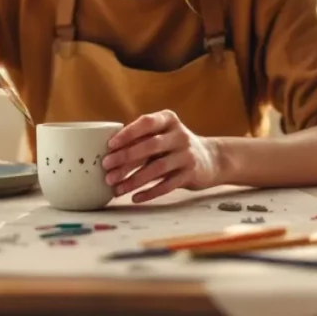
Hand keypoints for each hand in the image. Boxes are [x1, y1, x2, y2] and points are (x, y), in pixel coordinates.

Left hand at [101, 110, 220, 202]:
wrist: (211, 159)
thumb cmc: (174, 146)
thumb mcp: (162, 134)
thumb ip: (141, 138)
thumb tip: (108, 152)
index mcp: (169, 120)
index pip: (147, 123)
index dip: (128, 133)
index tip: (110, 145)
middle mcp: (180, 135)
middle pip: (150, 146)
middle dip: (126, 157)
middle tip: (106, 167)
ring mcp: (187, 154)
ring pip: (157, 168)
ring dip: (134, 179)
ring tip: (116, 188)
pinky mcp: (191, 174)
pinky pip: (167, 185)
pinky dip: (150, 192)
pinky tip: (135, 197)